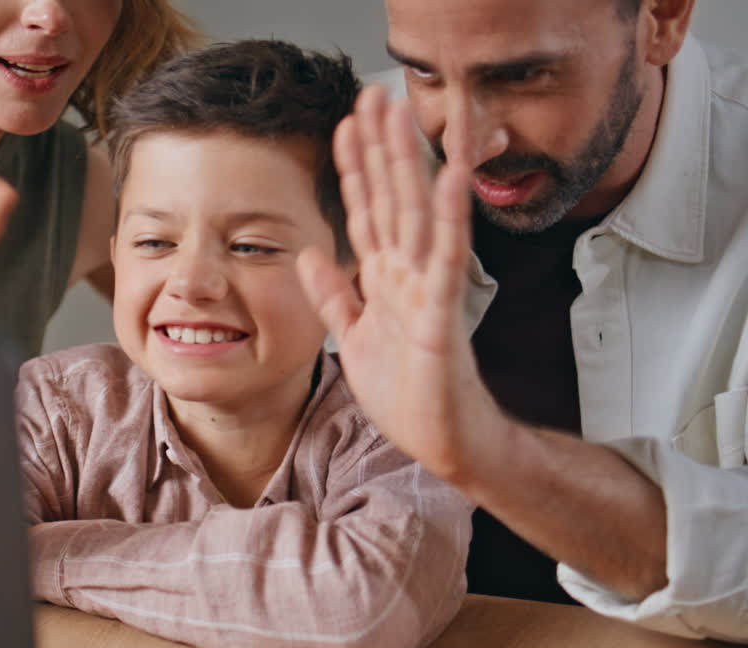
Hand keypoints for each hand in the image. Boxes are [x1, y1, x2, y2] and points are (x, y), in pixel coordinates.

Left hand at [297, 86, 510, 482]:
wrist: (443, 442)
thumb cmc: (407, 392)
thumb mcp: (355, 336)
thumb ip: (334, 294)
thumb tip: (311, 254)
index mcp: (384, 280)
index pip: (365, 212)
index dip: (354, 170)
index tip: (343, 125)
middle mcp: (407, 275)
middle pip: (391, 199)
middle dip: (380, 148)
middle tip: (374, 94)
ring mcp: (427, 291)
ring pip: (416, 215)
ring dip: (409, 164)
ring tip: (402, 117)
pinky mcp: (443, 315)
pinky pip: (445, 261)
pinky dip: (446, 219)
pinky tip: (445, 179)